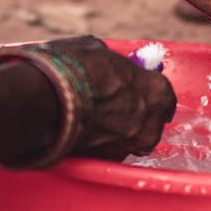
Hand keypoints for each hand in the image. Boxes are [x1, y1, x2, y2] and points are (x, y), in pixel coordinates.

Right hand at [40, 36, 177, 160]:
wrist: (46, 101)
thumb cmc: (74, 68)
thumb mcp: (96, 49)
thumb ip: (111, 62)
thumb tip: (105, 62)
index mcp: (156, 92)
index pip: (164, 95)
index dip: (147, 90)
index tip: (134, 87)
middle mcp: (149, 125)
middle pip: (150, 121)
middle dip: (135, 114)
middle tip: (112, 102)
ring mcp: (128, 147)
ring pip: (129, 139)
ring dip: (116, 130)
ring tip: (91, 116)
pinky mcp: (103, 162)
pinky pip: (107, 150)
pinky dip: (98, 143)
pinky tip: (81, 129)